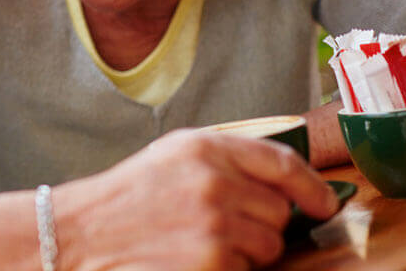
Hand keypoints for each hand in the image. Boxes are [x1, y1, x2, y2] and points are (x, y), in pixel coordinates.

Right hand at [53, 130, 337, 269]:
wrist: (81, 233)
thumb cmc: (126, 198)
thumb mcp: (171, 157)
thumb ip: (225, 160)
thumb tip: (287, 186)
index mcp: (204, 147)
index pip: (282, 162)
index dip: (311, 185)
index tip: (324, 202)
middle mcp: (214, 181)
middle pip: (279, 211)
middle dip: (261, 224)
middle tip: (220, 226)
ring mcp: (215, 223)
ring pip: (269, 245)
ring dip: (246, 251)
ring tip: (202, 242)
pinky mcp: (212, 261)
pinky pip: (247, 270)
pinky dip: (228, 269)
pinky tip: (193, 258)